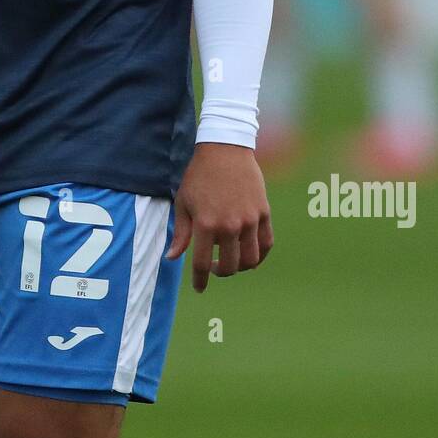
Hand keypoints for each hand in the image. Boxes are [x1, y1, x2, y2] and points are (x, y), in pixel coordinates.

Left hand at [168, 142, 272, 289]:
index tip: (199, 288)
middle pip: (228, 266)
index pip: (201, 264)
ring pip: (250, 261)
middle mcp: (229, 225)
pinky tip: (248, 254)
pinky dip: (259, 255)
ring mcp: (250, 220)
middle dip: (219, 273)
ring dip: (239, 267)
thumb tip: (172, 258)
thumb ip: (181, 233)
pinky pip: (266, 244)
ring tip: (230, 260)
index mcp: (206, 224)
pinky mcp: (264, 213)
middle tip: (213, 267)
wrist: (225, 149)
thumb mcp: (183, 202)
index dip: (199, 280)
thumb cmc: (198, 175)